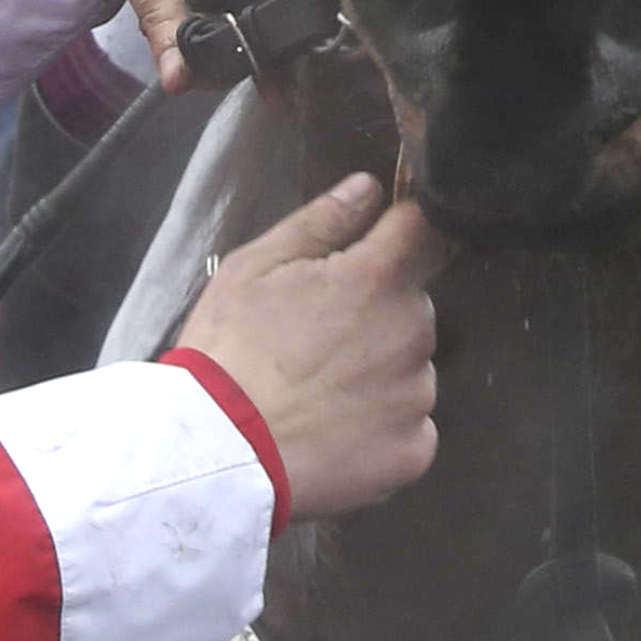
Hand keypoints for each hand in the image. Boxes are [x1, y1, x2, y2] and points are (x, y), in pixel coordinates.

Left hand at [68, 0, 270, 90]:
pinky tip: (207, 6)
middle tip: (188, 65)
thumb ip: (161, 14)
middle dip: (239, 44)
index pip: (266, 3)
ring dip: (236, 20)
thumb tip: (181, 80)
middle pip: (278, 1)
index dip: (242, 49)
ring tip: (189, 32)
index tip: (205, 75)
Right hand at [174, 173, 453, 519]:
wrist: (215, 454)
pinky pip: (411, 427)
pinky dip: (384, 429)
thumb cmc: (228, 350)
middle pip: (413, 306)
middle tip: (319, 341)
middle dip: (379, 314)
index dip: (403, 235)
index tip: (377, 252)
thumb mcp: (255, 267)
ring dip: (381, 374)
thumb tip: (370, 186)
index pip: (425, 230)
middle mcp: (413, 331)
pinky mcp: (415, 452)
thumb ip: (321, 221)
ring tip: (320, 394)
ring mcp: (418, 396)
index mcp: (379, 277)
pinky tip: (336, 434)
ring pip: (411, 369)